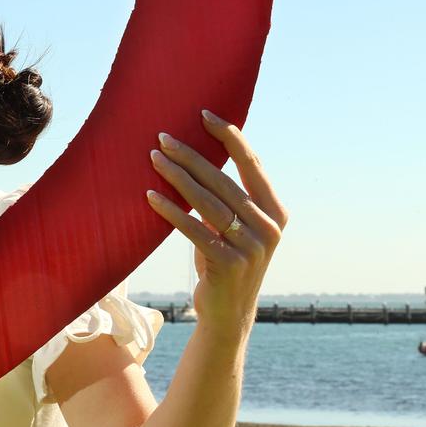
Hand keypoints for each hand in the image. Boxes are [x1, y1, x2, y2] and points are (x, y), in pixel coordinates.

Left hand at [145, 110, 286, 339]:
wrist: (228, 313)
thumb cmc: (224, 258)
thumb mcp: (234, 226)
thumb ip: (228, 196)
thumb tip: (196, 151)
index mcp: (275, 211)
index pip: (252, 165)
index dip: (229, 137)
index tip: (204, 114)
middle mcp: (269, 228)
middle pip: (223, 181)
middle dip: (191, 156)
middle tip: (163, 137)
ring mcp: (251, 248)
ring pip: (207, 203)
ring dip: (177, 177)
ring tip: (153, 158)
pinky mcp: (229, 265)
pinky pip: (194, 230)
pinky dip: (171, 211)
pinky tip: (151, 196)